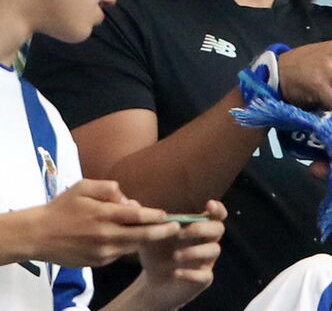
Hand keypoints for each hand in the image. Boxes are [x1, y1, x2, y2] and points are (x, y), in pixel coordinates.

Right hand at [28, 179, 179, 266]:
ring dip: (145, 240)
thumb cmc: (62, 208)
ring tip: (158, 232)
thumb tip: (128, 199)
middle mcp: (106, 235)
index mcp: (104, 215)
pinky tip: (129, 238)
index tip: (167, 215)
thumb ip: (109, 188)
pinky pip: (119, 253)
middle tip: (176, 228)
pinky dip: (127, 246)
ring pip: (132, 246)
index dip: (156, 216)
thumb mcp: (83, 187)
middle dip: (162, 232)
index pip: (138, 216)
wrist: (37, 235)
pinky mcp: (97, 263)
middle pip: (142, 236)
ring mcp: (102, 252)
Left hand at [136, 200, 226, 309]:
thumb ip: (144, 220)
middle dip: (202, 228)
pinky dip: (191, 273)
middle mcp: (207, 242)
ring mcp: (207, 260)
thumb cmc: (156, 253)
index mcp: (198, 227)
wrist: (154, 282)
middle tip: (181, 233)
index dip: (217, 208)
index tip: (208, 204)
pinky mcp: (203, 278)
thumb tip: (130, 202)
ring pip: (214, 250)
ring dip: (196, 250)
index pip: (217, 214)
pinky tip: (176, 272)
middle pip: (218, 229)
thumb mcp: (149, 236)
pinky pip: (205, 275)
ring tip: (175, 256)